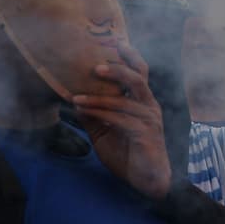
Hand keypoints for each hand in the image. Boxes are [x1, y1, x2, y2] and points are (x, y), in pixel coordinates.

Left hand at [73, 42, 171, 199]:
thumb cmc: (129, 155)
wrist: (147, 181)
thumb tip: (75, 100)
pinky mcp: (145, 133)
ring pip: (123, 99)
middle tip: (95, 65)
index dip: (130, 56)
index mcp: (143, 102)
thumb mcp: (104, 133)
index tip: (116, 41)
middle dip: (117, 67)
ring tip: (75, 96)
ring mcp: (149, 119)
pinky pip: (119, 118)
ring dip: (96, 97)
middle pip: (138, 77)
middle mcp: (149, 106)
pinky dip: (98, 112)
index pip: (139, 73)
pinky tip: (82, 109)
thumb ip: (94, 117)